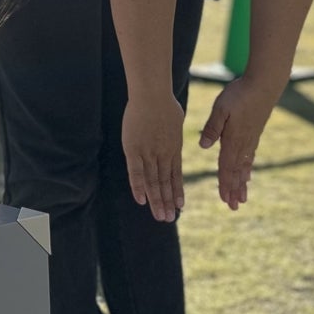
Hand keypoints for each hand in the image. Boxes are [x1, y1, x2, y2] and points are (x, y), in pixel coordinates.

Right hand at [122, 92, 183, 221]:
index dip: (177, 191)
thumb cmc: (164, 102)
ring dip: (157, 200)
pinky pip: (136, 172)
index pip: (176, 175)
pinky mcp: (134, 150)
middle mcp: (163, 154)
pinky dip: (139, 187)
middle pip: (165, 182)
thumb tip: (172, 130)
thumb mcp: (175, 120)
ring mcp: (149, 153)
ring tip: (160, 217)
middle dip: (167, 202)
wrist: (152, 95)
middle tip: (169, 218)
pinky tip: (141, 201)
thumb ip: (172, 131)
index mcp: (174, 149)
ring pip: (153, 182)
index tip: (179, 206)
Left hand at [198, 72, 285, 209]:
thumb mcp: (221, 108)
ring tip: (242, 198)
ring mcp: (251, 139)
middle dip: (234, 190)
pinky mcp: (255, 133)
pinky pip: (250, 157)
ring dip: (242, 183)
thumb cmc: (240, 94)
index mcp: (233, 139)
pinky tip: (248, 176)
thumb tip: (204, 146)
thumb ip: (213, 127)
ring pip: (245, 167)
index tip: (225, 200)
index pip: (226, 167)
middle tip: (234, 207)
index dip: (225, 184)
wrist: (264, 84)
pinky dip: (247, 169)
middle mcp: (243, 143)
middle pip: (236, 171)